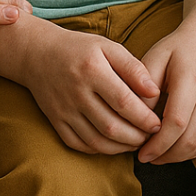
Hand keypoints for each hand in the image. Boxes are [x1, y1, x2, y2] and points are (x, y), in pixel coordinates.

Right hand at [19, 26, 162, 154]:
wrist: (37, 53)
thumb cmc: (79, 48)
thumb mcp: (107, 46)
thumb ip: (133, 67)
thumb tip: (154, 91)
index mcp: (93, 70)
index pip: (124, 102)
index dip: (144, 117)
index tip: (158, 122)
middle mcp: (77, 93)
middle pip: (111, 126)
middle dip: (136, 136)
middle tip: (151, 135)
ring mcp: (64, 110)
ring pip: (96, 140)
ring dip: (120, 147)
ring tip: (137, 142)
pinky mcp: (55, 121)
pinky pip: (78, 144)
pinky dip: (98, 149)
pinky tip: (113, 144)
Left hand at [136, 31, 195, 164]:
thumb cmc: (175, 50)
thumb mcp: (154, 58)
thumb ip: (144, 87)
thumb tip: (138, 119)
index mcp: (191, 80)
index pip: (177, 121)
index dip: (159, 143)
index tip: (141, 152)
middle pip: (190, 139)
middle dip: (166, 155)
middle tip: (145, 157)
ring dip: (177, 157)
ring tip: (157, 156)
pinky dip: (189, 153)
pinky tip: (173, 150)